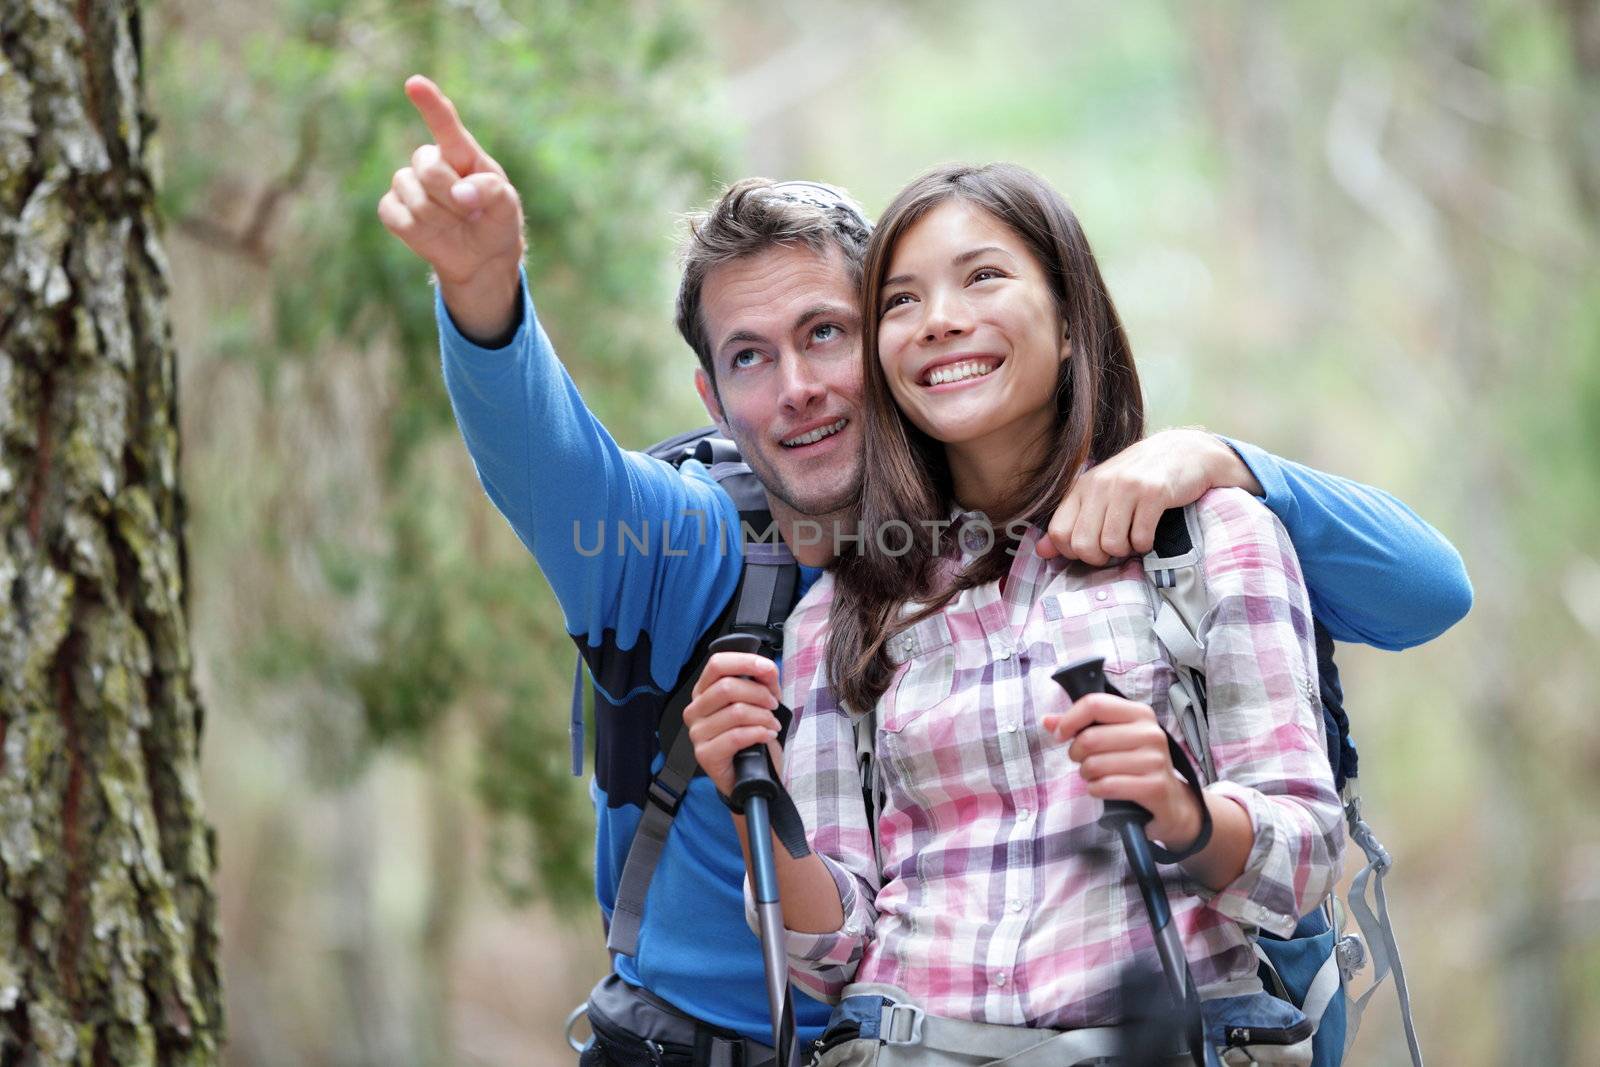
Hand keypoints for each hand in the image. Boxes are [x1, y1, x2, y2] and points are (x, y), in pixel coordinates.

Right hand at [377, 75, 525, 338]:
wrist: (481, 258)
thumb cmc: (495, 222)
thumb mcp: (507, 207)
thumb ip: (491, 191)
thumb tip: (460, 192)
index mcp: (462, 153)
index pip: (445, 124)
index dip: (430, 103)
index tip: (415, 84)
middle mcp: (432, 162)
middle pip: (428, 167)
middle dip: (450, 195)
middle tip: (470, 214)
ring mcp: (409, 184)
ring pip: (412, 195)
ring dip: (439, 218)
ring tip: (455, 225)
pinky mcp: (393, 209)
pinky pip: (395, 215)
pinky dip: (417, 231)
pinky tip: (433, 234)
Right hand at [683, 651, 784, 798]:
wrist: (753, 774)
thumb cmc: (753, 735)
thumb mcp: (762, 702)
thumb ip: (764, 681)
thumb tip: (767, 668)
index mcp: (704, 691)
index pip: (717, 664)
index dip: (745, 661)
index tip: (768, 668)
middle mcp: (695, 709)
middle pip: (727, 687)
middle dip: (759, 694)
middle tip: (773, 705)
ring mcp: (696, 733)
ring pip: (735, 712)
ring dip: (763, 717)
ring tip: (772, 725)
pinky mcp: (704, 754)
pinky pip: (736, 736)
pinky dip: (759, 733)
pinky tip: (767, 736)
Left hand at [1037, 428, 1261, 564]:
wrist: (1184, 451)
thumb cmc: (1139, 478)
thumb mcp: (1100, 494)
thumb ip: (1071, 521)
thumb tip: (1042, 552)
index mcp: (1082, 486)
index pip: (1058, 532)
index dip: (1073, 551)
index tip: (1092, 547)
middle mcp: (1100, 485)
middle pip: (1083, 545)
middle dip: (1100, 557)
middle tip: (1115, 548)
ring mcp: (1126, 487)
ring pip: (1111, 544)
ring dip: (1125, 551)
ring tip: (1134, 538)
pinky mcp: (1154, 493)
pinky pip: (1140, 538)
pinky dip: (1145, 545)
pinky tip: (1149, 534)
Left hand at [1042, 693, 1202, 850]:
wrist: (1170, 800)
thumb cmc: (1135, 764)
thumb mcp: (1112, 739)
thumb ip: (1080, 726)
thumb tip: (1048, 721)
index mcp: (1139, 713)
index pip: (1095, 703)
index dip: (1070, 720)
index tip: (1061, 735)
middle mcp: (1151, 732)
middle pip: (1090, 737)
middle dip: (1076, 754)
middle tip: (1083, 761)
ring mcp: (1155, 760)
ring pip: (1095, 764)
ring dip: (1086, 775)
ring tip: (1096, 776)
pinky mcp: (1154, 786)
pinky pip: (1107, 785)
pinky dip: (1096, 790)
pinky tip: (1102, 789)